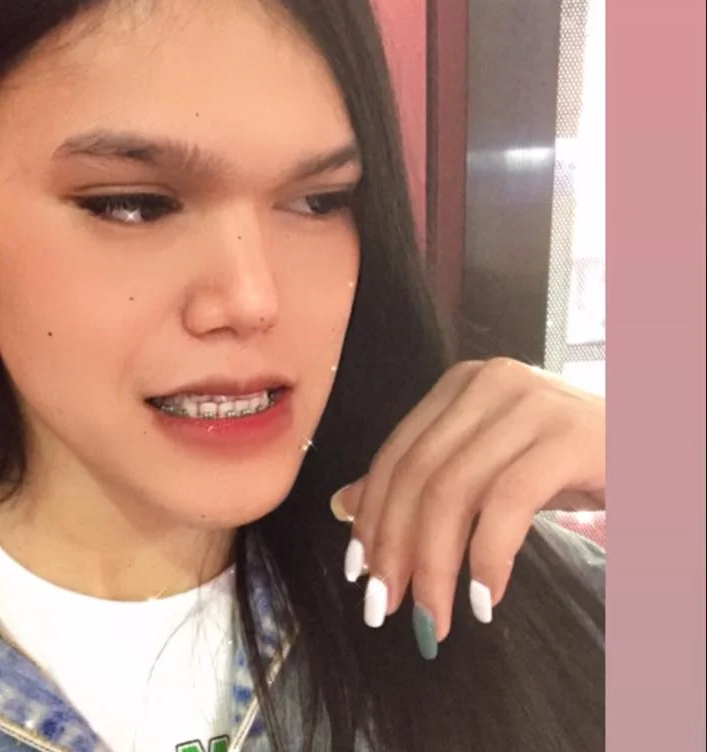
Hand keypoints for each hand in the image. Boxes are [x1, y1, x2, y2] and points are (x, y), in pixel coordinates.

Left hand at [329, 357, 604, 658]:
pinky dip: (487, 556)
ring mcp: (532, 404)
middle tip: (385, 606)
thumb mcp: (489, 467)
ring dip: (434, 563)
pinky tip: (484, 598)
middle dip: (395, 547)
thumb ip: (423, 480)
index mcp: (461, 384)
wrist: (656, 453)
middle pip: (419, 473)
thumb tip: (342, 506)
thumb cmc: (569, 462)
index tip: (358, 571)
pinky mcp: (571, 437)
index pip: (398, 452)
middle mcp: (490, 382)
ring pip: (454, 490)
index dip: (371, 514)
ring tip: (432, 616)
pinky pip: (508, 503)